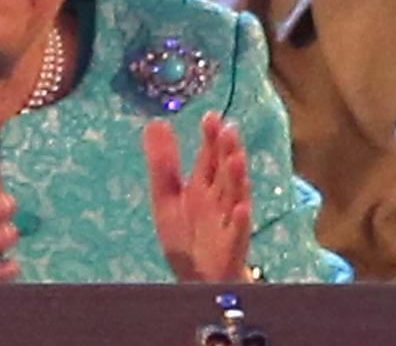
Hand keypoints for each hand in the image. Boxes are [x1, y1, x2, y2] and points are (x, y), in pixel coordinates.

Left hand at [143, 112, 251, 281]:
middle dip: (226, 152)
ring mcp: (227, 222)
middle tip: (228, 130)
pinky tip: (240, 208)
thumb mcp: (166, 197)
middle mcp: (218, 201)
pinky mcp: (231, 247)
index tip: (211, 117)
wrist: (195, 279)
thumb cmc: (185, 236)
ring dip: (237, 179)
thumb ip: (162, 163)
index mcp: (202, 188)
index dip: (210, 138)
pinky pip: (237, 233)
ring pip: (234, 197)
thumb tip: (155, 123)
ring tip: (236, 160)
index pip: (208, 158)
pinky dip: (240, 221)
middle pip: (224, 173)